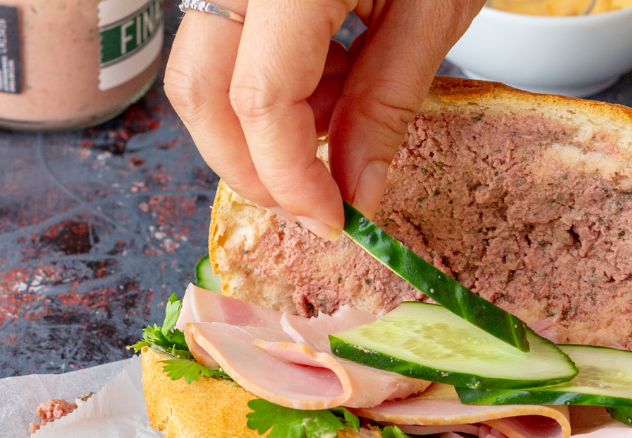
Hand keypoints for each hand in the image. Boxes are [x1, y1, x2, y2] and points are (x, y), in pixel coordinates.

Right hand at [164, 0, 482, 239]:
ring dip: (260, 132)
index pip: (259, 99)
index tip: (334, 221)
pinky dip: (270, 91)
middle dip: (251, 167)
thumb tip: (356, 192)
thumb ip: (386, 107)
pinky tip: (327, 91)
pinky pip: (225, 45)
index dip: (291, 177)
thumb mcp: (430, 16)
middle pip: (199, 91)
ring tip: (335, 135)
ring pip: (200, 72)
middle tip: (313, 205)